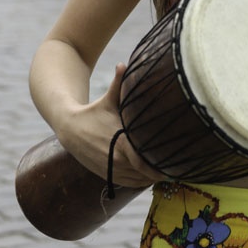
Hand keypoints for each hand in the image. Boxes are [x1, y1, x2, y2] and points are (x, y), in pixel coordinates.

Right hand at [67, 63, 164, 187]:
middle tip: (178, 165)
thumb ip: (118, 83)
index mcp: (119, 143)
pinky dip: (142, 181)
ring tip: (169, 169)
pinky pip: (130, 183)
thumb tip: (124, 64)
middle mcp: (116, 160)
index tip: (175, 157)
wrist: (69, 128)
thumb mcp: (107, 99)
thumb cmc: (94, 111)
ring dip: (153, 177)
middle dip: (161, 170)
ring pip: (139, 181)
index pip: (145, 160)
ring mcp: (111, 170)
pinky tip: (153, 174)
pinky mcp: (107, 175)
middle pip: (146, 173)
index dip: (160, 162)